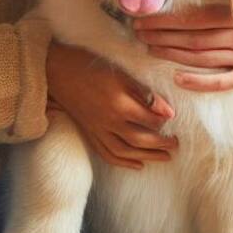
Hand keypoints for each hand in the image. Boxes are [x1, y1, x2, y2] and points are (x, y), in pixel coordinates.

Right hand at [45, 41, 176, 170]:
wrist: (57, 72)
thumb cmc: (90, 67)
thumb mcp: (121, 74)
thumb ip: (144, 93)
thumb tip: (168, 112)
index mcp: (119, 104)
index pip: (150, 121)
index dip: (164, 122)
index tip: (175, 120)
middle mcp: (109, 122)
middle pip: (140, 140)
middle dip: (161, 144)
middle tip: (176, 144)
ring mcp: (97, 130)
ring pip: (126, 152)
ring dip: (147, 157)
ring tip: (165, 157)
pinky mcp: (89, 134)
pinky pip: (107, 154)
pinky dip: (123, 162)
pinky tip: (138, 165)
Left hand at [133, 0, 232, 92]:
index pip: (195, 15)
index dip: (166, 18)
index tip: (146, 16)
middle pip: (191, 38)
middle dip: (160, 36)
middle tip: (137, 34)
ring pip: (201, 59)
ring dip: (171, 56)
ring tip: (149, 50)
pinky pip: (222, 82)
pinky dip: (198, 83)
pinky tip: (178, 79)